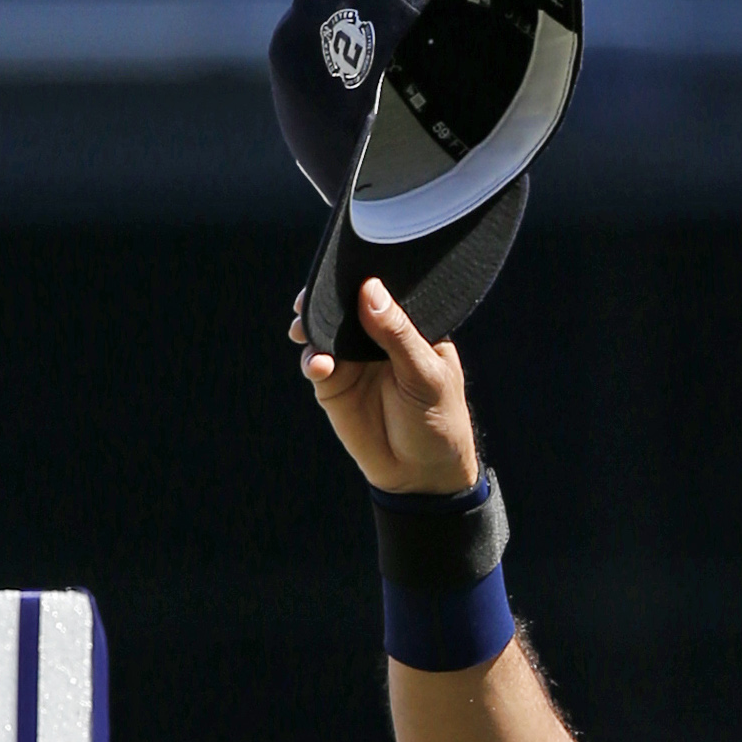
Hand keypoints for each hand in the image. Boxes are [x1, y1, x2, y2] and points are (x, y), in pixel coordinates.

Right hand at [289, 279, 481, 495]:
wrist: (420, 474)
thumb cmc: (437, 420)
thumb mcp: (425, 376)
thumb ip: (398, 335)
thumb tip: (370, 290)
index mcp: (408, 325)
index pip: (383, 291)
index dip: (364, 276)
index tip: (344, 267)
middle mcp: (377, 336)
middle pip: (347, 305)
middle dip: (326, 297)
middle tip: (310, 295)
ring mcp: (352, 358)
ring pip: (325, 331)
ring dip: (312, 325)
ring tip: (304, 327)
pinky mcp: (333, 384)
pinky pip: (316, 362)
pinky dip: (312, 359)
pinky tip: (317, 363)